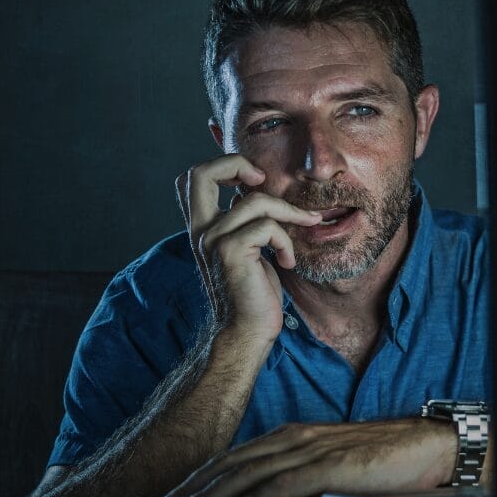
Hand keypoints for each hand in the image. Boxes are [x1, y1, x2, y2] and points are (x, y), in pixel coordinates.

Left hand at [144, 418, 457, 496]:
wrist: (425, 448)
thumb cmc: (379, 462)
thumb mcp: (328, 467)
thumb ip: (295, 478)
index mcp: (291, 436)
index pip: (233, 458)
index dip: (198, 478)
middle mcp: (294, 438)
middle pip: (230, 464)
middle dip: (189, 489)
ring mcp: (310, 450)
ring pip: (246, 474)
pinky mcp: (329, 466)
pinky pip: (281, 486)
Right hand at [175, 154, 320, 342]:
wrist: (247, 332)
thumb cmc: (253, 293)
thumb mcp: (248, 249)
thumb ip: (246, 222)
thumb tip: (260, 193)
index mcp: (203, 228)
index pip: (193, 178)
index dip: (223, 165)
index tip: (254, 178)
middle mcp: (201, 231)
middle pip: (200, 173)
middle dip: (237, 163)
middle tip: (263, 179)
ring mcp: (212, 240)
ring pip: (256, 201)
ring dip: (289, 213)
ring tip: (303, 228)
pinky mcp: (230, 252)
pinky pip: (269, 227)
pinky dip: (286, 242)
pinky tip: (287, 262)